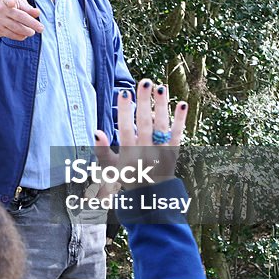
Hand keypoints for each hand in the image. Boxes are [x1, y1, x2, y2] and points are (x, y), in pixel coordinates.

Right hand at [0, 0, 43, 39]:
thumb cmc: (10, 7)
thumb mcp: (18, 3)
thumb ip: (28, 8)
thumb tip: (37, 13)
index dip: (10, 1)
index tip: (12, 3)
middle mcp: (0, 9)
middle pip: (19, 17)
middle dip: (32, 23)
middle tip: (41, 28)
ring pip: (15, 27)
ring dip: (26, 31)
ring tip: (32, 32)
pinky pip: (11, 35)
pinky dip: (20, 36)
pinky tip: (24, 35)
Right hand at [92, 78, 187, 197]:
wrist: (152, 196)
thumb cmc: (128, 177)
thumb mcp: (111, 167)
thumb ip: (102, 150)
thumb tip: (96, 131)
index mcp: (129, 155)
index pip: (126, 130)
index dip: (125, 112)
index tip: (124, 93)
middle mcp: (146, 152)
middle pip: (145, 124)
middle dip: (145, 102)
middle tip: (145, 82)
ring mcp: (161, 152)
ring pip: (162, 126)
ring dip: (162, 106)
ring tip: (160, 88)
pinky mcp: (173, 152)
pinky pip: (178, 135)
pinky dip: (181, 120)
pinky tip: (182, 105)